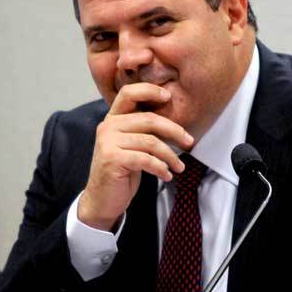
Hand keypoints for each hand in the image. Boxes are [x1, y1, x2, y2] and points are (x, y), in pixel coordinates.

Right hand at [78, 83, 193, 230]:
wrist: (102, 200)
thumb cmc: (122, 172)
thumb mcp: (131, 146)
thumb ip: (142, 130)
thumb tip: (174, 122)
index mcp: (113, 119)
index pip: (129, 93)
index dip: (149, 91)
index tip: (169, 96)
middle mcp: (108, 126)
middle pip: (148, 119)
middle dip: (174, 130)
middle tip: (189, 142)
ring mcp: (108, 142)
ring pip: (150, 142)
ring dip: (170, 156)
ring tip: (179, 167)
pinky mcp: (112, 159)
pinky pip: (146, 159)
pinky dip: (161, 168)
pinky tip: (167, 175)